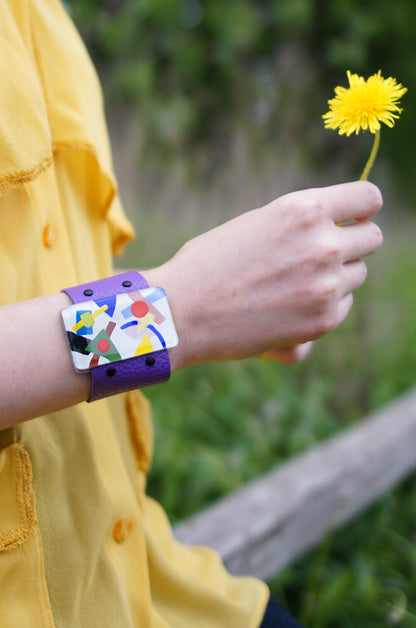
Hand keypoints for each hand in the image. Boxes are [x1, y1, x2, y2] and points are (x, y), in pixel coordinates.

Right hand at [144, 181, 382, 369]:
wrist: (181, 312)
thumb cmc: (209, 264)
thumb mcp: (257, 224)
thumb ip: (301, 223)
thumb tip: (341, 229)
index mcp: (303, 209)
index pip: (368, 197)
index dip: (361, 208)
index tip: (352, 218)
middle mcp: (323, 244)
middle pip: (373, 238)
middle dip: (352, 244)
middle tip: (320, 255)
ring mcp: (327, 285)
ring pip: (357, 275)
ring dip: (336, 277)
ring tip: (292, 285)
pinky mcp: (323, 321)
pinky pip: (342, 306)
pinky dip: (323, 307)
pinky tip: (286, 310)